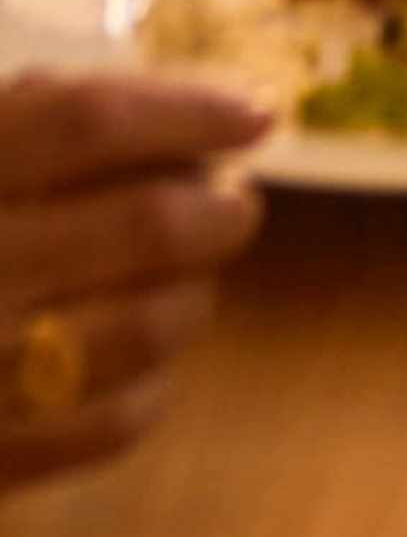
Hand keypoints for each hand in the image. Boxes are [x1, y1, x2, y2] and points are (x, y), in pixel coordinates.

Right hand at [0, 67, 270, 481]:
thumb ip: (22, 122)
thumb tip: (167, 112)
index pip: (87, 123)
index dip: (185, 109)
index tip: (255, 112)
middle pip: (141, 224)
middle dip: (215, 210)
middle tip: (235, 204)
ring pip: (144, 328)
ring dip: (192, 296)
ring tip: (192, 281)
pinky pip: (105, 427)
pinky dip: (148, 389)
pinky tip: (144, 365)